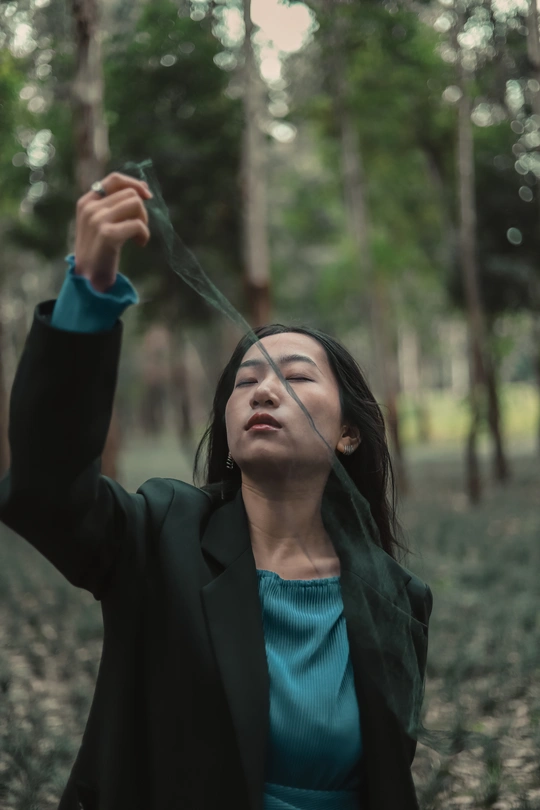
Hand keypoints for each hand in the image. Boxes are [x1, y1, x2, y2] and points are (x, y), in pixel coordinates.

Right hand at [73, 172, 152, 291]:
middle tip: (139, 228)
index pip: (114, 179)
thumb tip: (142, 190)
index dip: (134, 184)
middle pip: (130, 194)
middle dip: (141, 210)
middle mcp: (90, 207)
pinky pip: (138, 225)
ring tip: (138, 236)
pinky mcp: (107, 234)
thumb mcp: (100, 223)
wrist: (88, 279)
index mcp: (86, 202)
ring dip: (144, 221)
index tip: (147, 195)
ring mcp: (97, 220)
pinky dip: (144, 235)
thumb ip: (113, 206)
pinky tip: (140, 244)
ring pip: (136, 204)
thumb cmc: (99, 252)